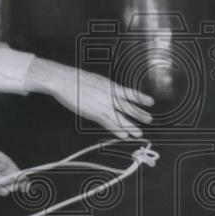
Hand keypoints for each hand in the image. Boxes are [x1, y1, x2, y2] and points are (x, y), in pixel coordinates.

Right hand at [24, 58, 154, 138]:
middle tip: (149, 119)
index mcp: (109, 86)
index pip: (129, 93)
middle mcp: (109, 95)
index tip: (150, 102)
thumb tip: (105, 90)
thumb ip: (101, 88)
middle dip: (139, 114)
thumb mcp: (93, 80)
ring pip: (120, 117)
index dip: (140, 98)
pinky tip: (123, 135)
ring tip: (139, 133)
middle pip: (128, 106)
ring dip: (130, 126)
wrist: (64, 80)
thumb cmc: (74, 80)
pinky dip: (117, 130)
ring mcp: (103, 104)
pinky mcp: (95, 112)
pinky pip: (109, 123)